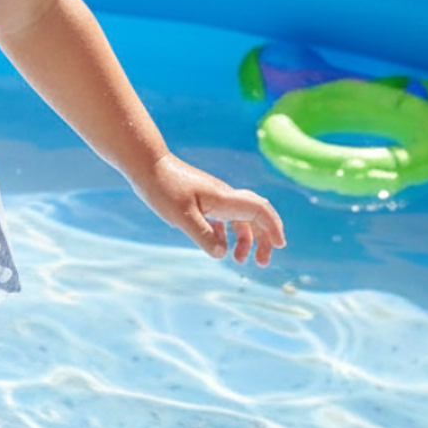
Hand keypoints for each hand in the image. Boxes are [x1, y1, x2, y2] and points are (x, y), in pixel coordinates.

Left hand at [137, 153, 285, 265]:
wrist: (146, 165)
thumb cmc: (163, 188)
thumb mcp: (181, 217)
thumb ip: (204, 236)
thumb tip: (223, 254)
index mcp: (224, 199)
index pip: (260, 211)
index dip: (274, 228)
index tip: (281, 246)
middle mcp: (223, 196)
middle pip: (256, 215)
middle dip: (264, 238)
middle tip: (262, 262)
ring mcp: (213, 197)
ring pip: (239, 218)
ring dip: (245, 238)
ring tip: (238, 260)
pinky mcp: (201, 198)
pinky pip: (222, 217)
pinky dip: (225, 232)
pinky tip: (216, 243)